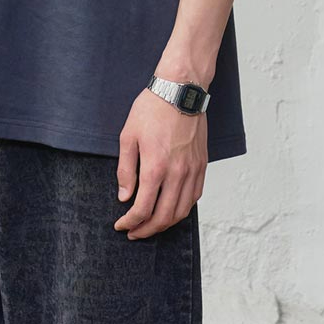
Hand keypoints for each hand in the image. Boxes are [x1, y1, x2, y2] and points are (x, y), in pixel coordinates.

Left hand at [115, 90, 207, 239]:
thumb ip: (126, 170)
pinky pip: (194, 197)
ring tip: (151, 225)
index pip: (143, 209)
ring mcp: (192, 170)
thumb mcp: (128, 137)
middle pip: (164, 216)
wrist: (181, 90)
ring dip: (165, 224)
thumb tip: (125, 196)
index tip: (121, 225)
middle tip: (133, 233)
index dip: (130, 222)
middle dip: (146, 230)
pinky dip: (182, 209)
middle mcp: (177, 173)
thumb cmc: (151, 109)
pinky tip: (171, 209)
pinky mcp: (202, 165)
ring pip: (182, 211)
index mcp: (155, 167)